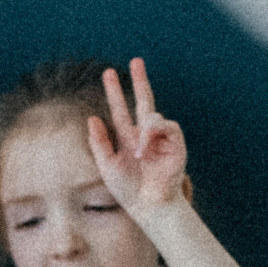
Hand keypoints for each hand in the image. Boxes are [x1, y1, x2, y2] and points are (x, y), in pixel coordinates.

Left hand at [87, 56, 187, 218]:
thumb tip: (92, 118)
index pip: (120, 109)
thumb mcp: (107, 166)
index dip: (115, 92)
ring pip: (153, 115)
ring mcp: (161, 138)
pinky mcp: (175, 143)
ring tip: (138, 155)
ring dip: (144, 131)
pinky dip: (153, 135)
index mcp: (128, 138)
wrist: (148, 205)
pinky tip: (145, 151)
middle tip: (136, 60)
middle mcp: (145, 135)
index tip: (108, 73)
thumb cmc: (128, 190)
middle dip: (140, 80)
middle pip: (144, 100)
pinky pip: (166, 126)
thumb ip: (99, 142)